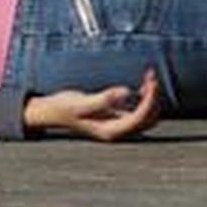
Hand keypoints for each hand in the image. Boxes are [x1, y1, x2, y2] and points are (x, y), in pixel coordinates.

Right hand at [23, 69, 161, 141]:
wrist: (53, 111)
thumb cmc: (63, 108)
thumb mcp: (80, 103)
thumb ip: (103, 99)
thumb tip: (126, 92)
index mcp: (111, 131)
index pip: (139, 118)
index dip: (149, 100)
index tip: (151, 82)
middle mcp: (118, 131)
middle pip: (149, 119)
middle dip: (154, 98)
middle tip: (150, 75)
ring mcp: (118, 125)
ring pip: (147, 116)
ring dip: (151, 99)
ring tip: (148, 78)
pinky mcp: (117, 117)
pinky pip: (140, 112)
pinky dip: (145, 99)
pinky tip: (141, 87)